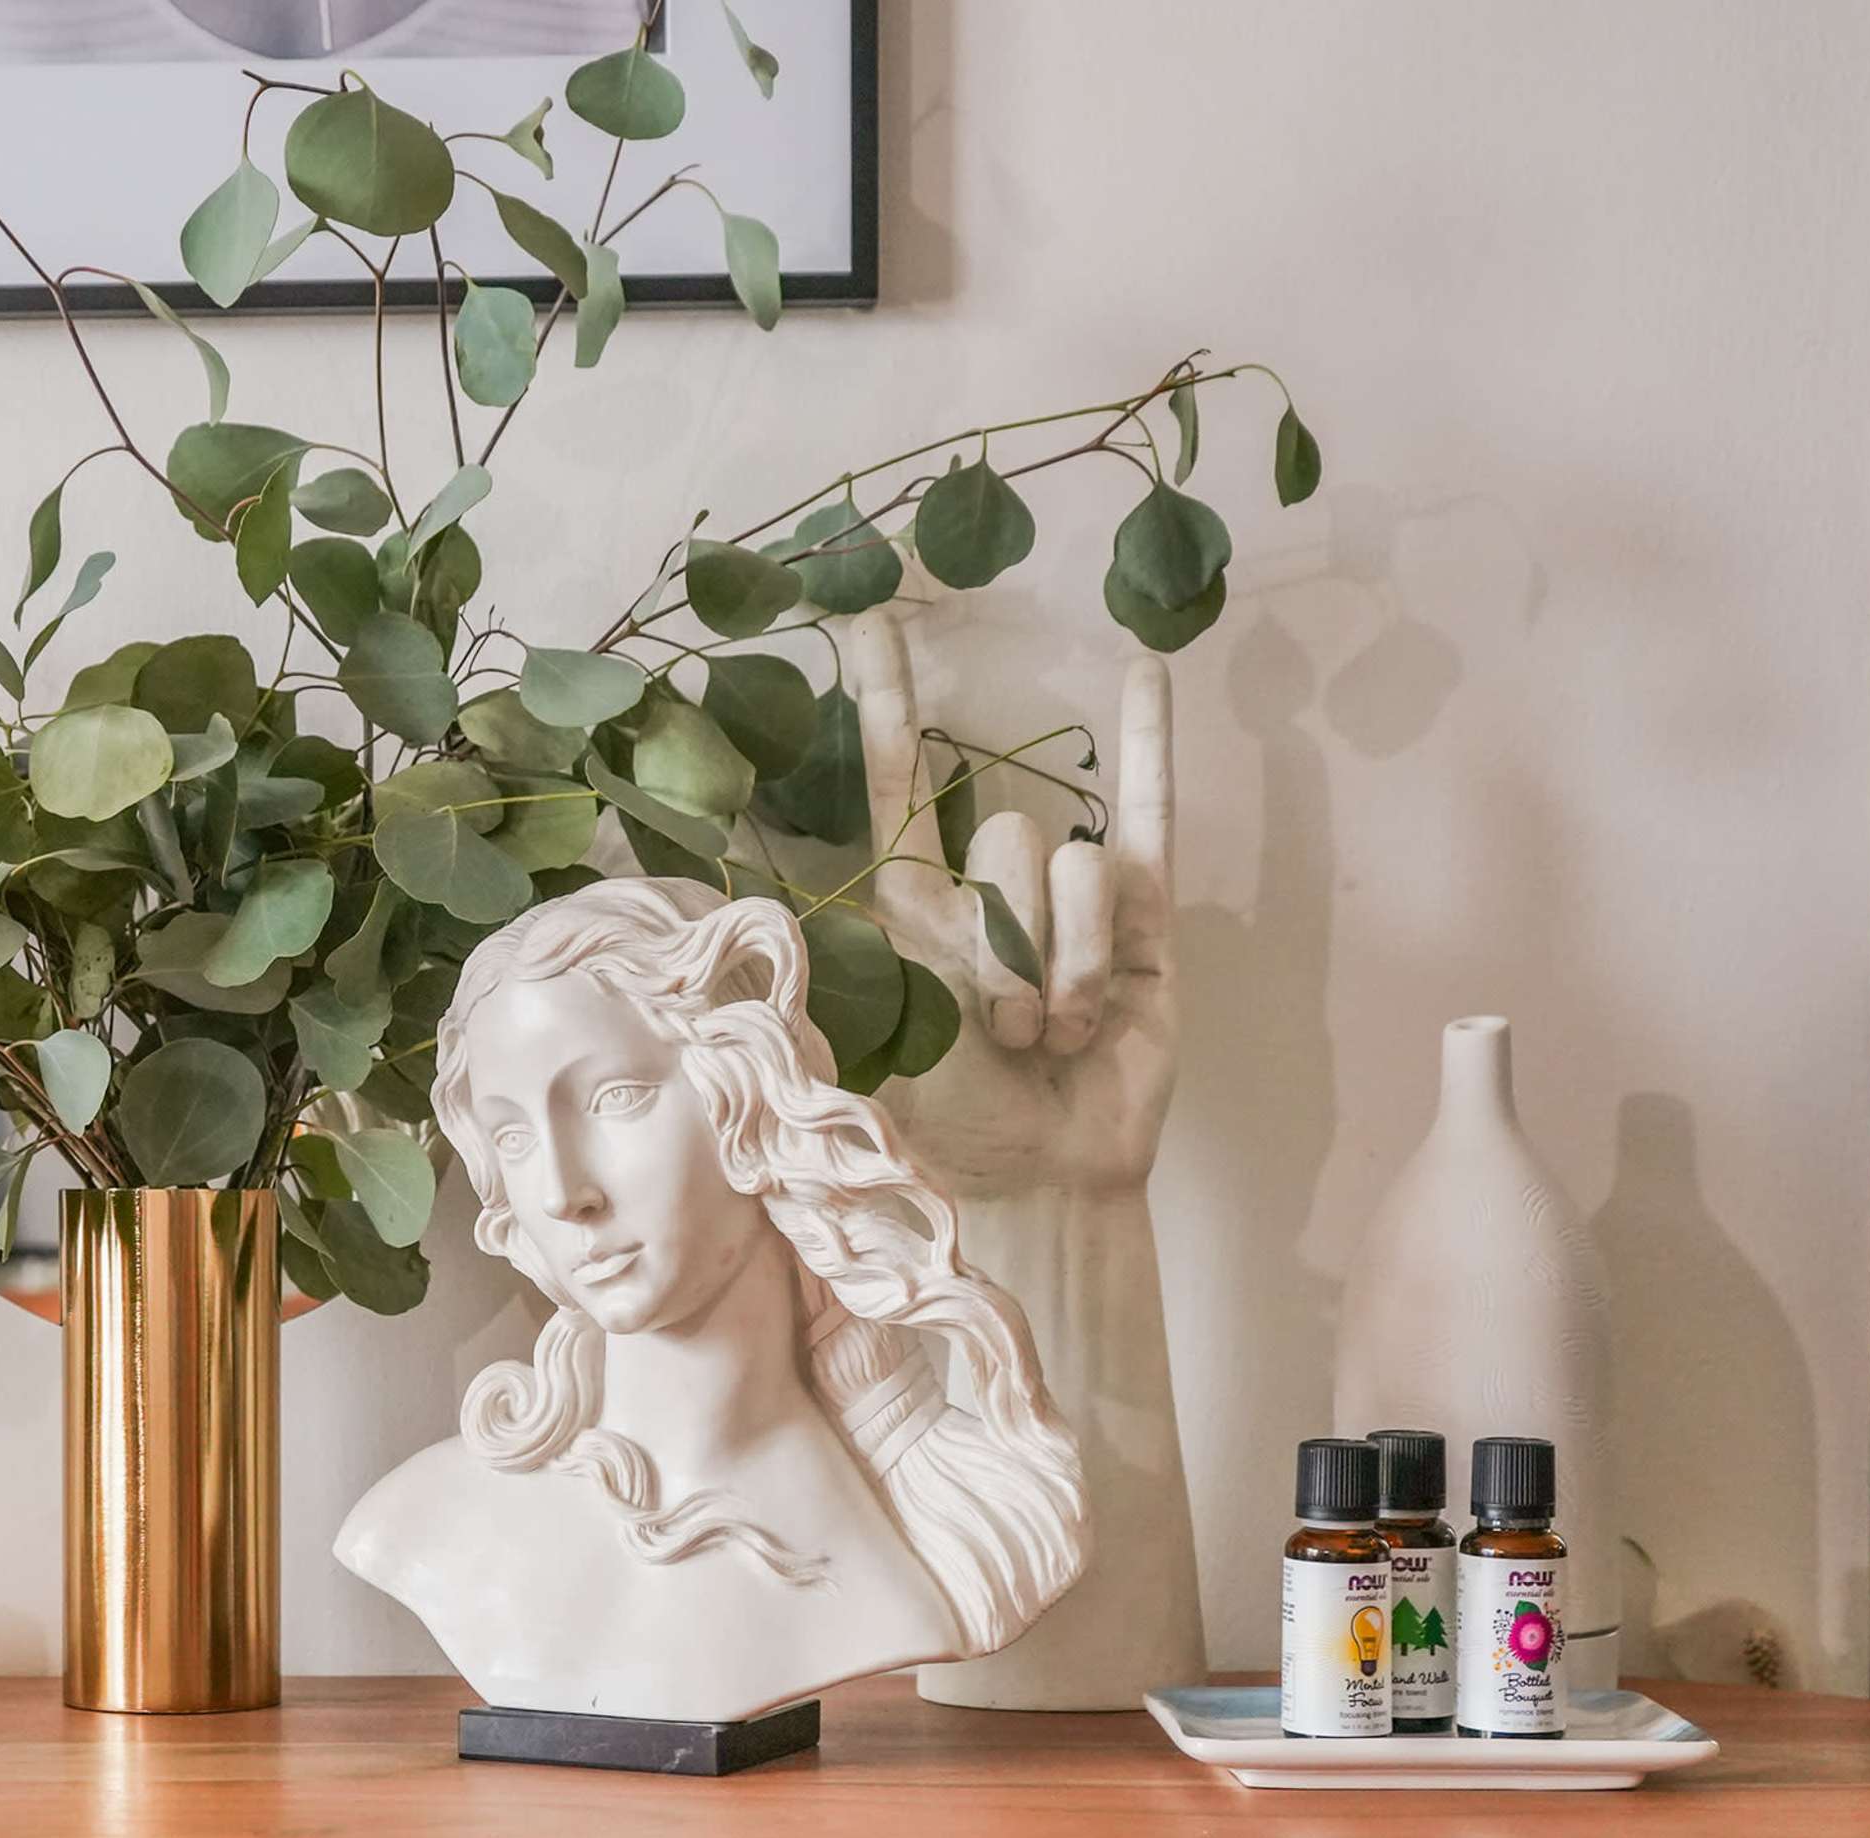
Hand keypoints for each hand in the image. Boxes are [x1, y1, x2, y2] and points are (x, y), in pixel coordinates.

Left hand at [824, 601, 1179, 1197]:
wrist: (1033, 1187)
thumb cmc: (940, 1130)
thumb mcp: (862, 1037)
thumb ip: (820, 960)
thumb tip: (720, 897)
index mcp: (912, 909)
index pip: (895, 781)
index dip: (883, 703)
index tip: (867, 618)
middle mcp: (990, 892)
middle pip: (1006, 840)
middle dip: (1008, 943)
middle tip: (1005, 1035)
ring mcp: (1069, 904)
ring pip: (1073, 864)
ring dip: (1066, 963)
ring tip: (1056, 1041)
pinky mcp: (1141, 926)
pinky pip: (1145, 824)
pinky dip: (1149, 750)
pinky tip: (1145, 672)